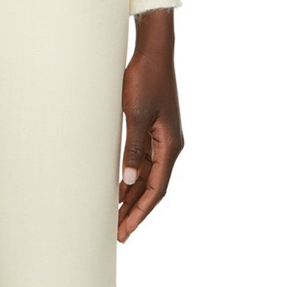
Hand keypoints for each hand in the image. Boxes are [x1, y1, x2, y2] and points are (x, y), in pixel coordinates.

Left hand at [118, 18, 183, 242]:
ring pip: (148, 176)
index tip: (125, 230)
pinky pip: (143, 161)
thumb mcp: (136, 114)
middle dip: (135, 210)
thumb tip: (130, 181)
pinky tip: (119, 186)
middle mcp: (169, 146)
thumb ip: (134, 148)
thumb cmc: (146, 79)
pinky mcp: (152, 128)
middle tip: (117, 233)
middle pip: (153, 187)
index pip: (157, 189)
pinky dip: (132, 177)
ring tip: (115, 216)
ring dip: (133, 196)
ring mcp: (162, 137)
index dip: (141, 212)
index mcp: (171, 146)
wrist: (152, 52)